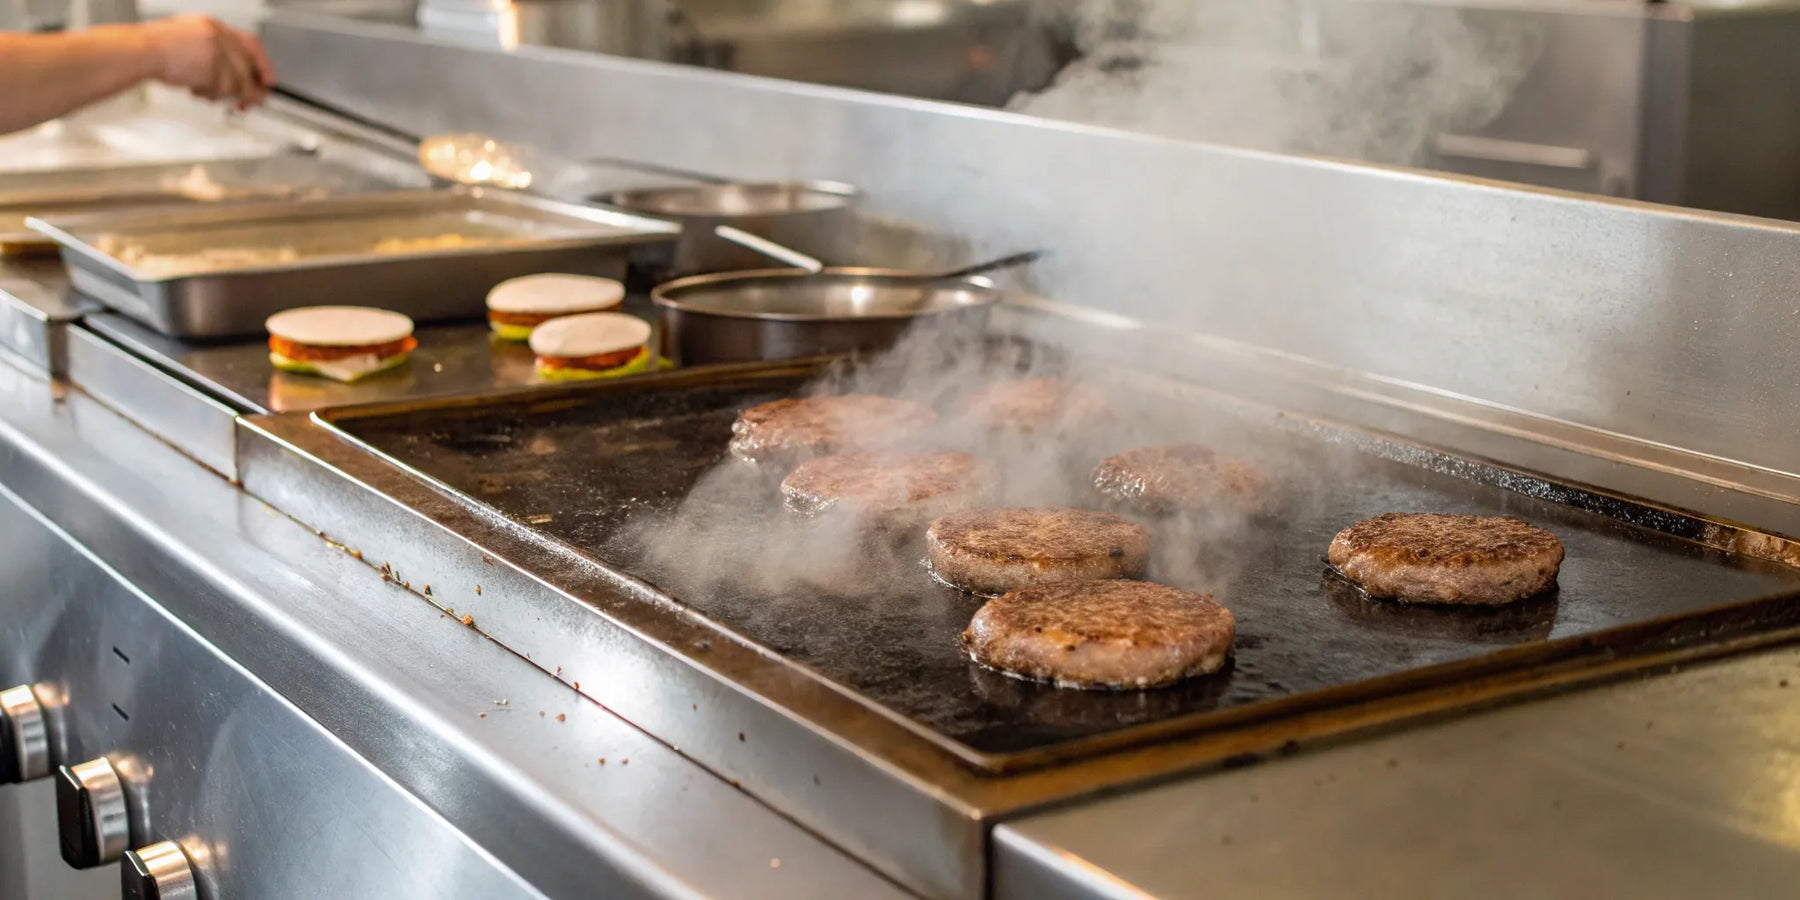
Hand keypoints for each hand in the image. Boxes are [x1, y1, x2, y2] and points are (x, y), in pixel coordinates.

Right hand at [141, 15, 274, 110]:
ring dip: (222, 94)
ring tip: (204, 93)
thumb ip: (215, 57)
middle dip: (251, 89)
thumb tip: (239, 82)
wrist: (139, 52)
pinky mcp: (212, 64)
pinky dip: (210, 94)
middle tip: (250, 102)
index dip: (263, 63)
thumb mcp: (189, 44)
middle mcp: (218, 34)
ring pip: (236, 81)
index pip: (250, 43)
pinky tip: (194, 90)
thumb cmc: (156, 50)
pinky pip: (223, 88)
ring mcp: (216, 48)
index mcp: (213, 25)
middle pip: (248, 66)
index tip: (268, 79)